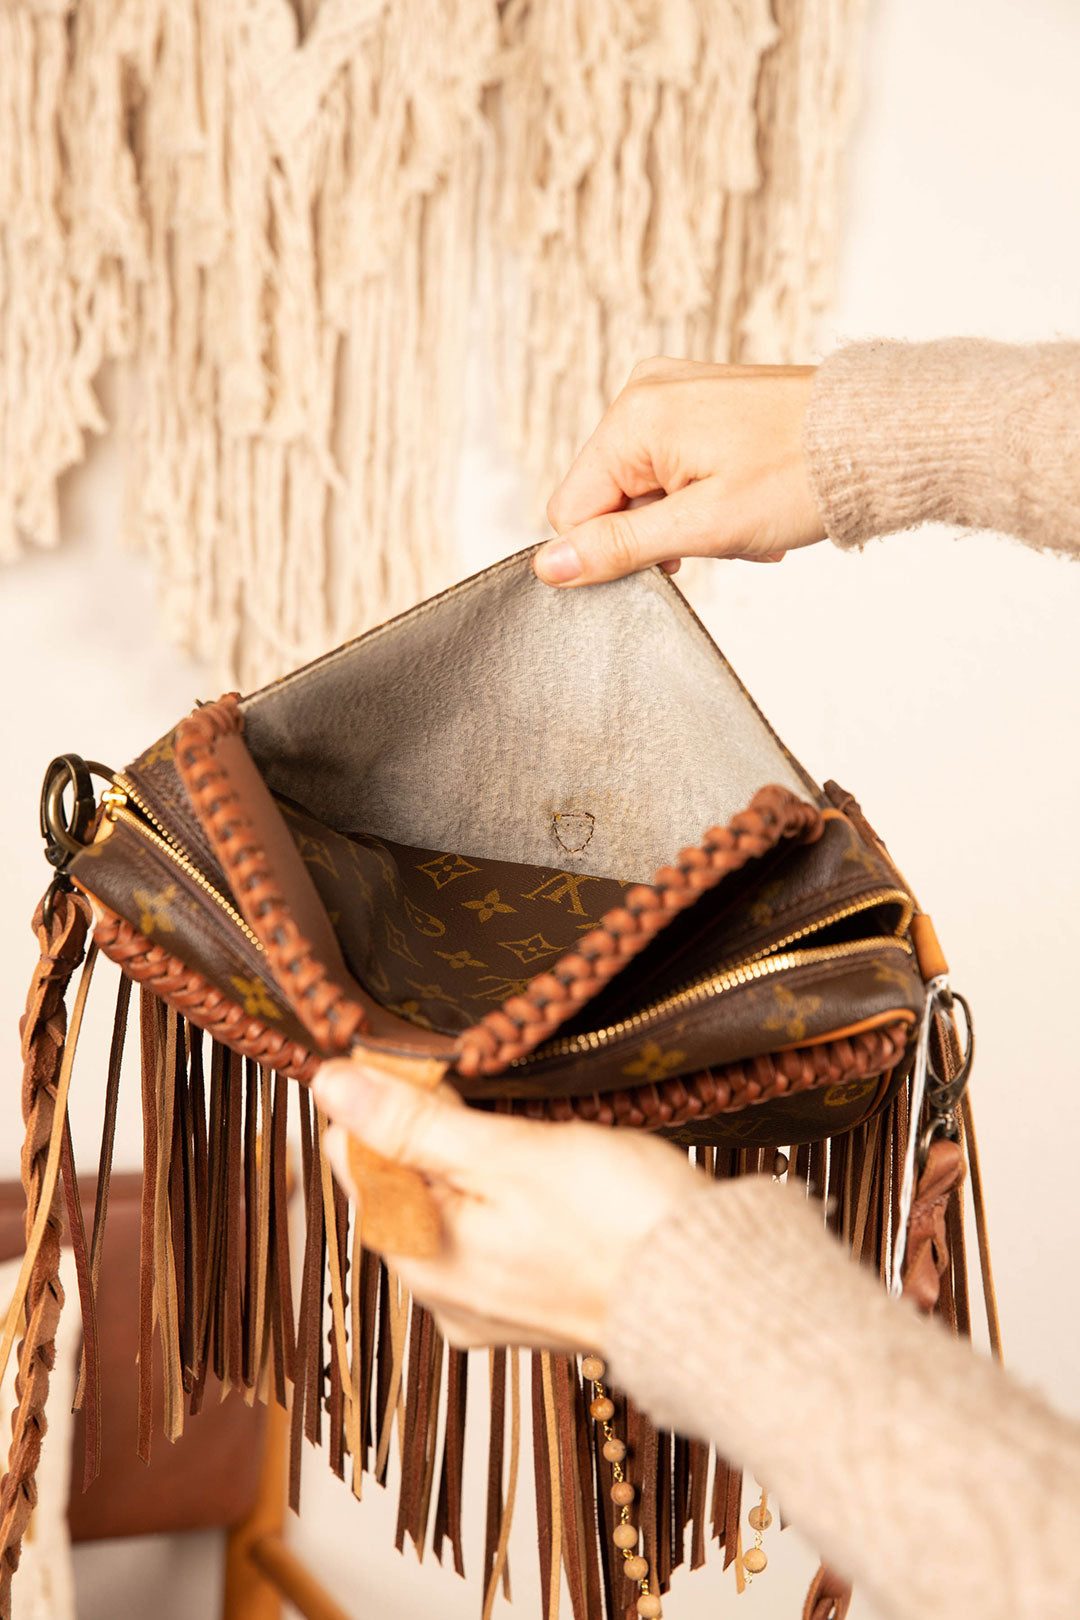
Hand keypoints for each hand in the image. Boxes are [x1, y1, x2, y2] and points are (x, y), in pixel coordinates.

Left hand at [314, 1059, 701, 1352]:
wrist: (714, 1299)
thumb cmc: (620, 1223)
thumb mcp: (511, 1154)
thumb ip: (414, 1123)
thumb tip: (332, 1084)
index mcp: (418, 1255)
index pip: (352, 1156)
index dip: (387, 1098)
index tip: (441, 1069)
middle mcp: (439, 1293)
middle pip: (400, 1183)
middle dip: (436, 1131)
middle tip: (499, 1100)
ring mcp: (483, 1306)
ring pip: (448, 1206)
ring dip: (476, 1162)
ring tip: (535, 1141)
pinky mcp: (526, 1306)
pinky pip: (489, 1235)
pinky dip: (508, 1198)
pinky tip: (553, 1181)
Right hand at [535, 357, 825, 584]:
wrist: (878, 437)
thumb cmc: (802, 474)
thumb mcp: (703, 526)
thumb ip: (619, 546)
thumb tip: (549, 567)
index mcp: (633, 416)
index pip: (572, 510)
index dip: (614, 550)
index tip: (673, 558)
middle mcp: (645, 390)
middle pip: (610, 497)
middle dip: (659, 533)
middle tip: (720, 536)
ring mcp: (674, 390)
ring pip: (646, 488)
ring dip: (687, 520)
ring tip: (742, 521)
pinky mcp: (702, 400)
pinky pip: (675, 466)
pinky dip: (705, 497)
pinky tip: (744, 503)